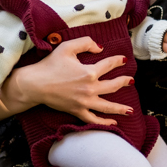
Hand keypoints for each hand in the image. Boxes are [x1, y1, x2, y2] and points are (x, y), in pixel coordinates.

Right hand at [0, 36, 130, 126]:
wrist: (35, 84)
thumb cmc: (50, 64)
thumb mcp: (67, 47)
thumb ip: (86, 43)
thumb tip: (100, 47)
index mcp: (89, 72)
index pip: (109, 65)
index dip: (117, 61)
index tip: (123, 60)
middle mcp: (90, 88)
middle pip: (113, 86)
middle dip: (124, 82)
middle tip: (131, 81)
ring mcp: (84, 101)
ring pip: (107, 106)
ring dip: (120, 108)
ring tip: (131, 110)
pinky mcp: (77, 110)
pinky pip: (93, 119)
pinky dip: (104, 123)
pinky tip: (113, 123)